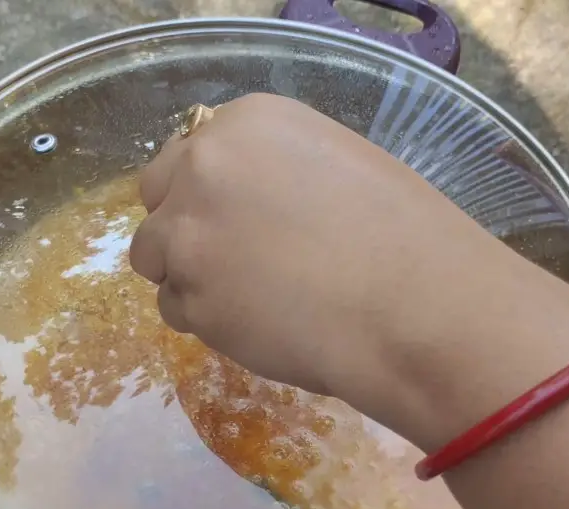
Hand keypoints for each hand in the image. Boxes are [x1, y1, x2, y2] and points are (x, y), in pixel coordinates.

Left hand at [133, 94, 449, 395]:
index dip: (209, 192)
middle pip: (156, 197)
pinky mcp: (189, 298)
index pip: (190, 152)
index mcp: (246, 122)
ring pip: (156, 258)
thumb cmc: (401, 236)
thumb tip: (245, 202)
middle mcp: (203, 167)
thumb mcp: (334, 164)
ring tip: (254, 299)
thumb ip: (272, 172)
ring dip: (191, 278)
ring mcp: (188, 234)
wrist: (411, 307)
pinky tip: (261, 325)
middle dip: (185, 228)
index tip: (238, 219)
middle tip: (234, 261)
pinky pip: (176, 310)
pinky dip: (208, 322)